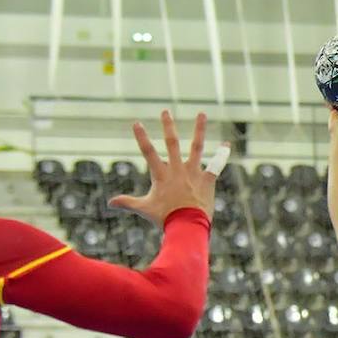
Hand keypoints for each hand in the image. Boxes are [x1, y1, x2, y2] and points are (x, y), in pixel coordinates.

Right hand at [110, 111, 222, 227]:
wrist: (187, 226)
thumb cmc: (165, 218)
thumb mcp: (144, 209)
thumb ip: (127, 202)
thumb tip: (110, 202)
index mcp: (161, 174)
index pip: (148, 152)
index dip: (142, 137)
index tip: (137, 123)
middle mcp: (177, 169)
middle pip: (172, 143)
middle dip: (168, 126)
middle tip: (166, 111)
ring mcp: (193, 173)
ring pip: (197, 146)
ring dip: (199, 129)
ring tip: (202, 114)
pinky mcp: (207, 180)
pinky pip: (216, 165)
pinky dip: (222, 155)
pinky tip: (227, 144)